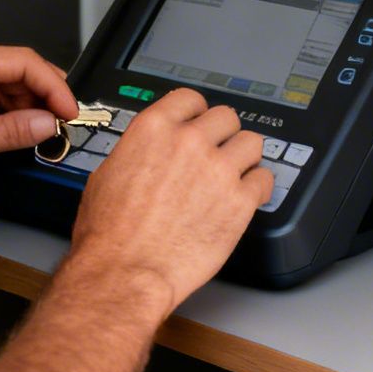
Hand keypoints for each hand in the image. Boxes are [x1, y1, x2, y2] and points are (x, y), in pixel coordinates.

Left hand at [0, 43, 77, 212]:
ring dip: (28, 108)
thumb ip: (13, 131)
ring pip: (9, 86)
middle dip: (44, 96)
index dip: (54, 86)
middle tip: (61, 122)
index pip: (25, 63)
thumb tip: (46, 124)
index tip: (69, 109)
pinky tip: (19, 132)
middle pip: (20, 71)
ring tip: (42, 132)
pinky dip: (10, 114)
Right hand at [63, 87, 272, 308]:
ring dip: (244, 157)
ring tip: (234, 176)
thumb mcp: (108, 174)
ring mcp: (219, 170)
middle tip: (217, 154)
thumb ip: (139, 151)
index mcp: (154, 129)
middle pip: (226, 117)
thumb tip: (150, 151)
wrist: (124, 272)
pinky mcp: (240, 201)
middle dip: (222, 135)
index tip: (199, 125)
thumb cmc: (109, 234)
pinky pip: (264, 180)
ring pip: (252, 142)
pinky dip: (256, 189)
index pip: (191, 99)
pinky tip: (243, 199)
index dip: (197, 114)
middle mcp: (190, 142)